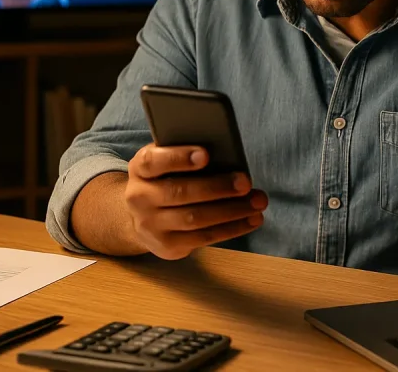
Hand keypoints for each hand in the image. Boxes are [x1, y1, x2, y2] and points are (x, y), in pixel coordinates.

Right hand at [124, 144, 266, 259]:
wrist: (143, 217)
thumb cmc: (166, 179)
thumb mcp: (165, 163)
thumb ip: (184, 155)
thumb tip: (225, 151)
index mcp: (140, 169)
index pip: (153, 161)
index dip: (178, 158)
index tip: (206, 154)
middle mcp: (139, 198)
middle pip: (180, 192)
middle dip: (217, 187)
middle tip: (245, 182)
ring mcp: (150, 225)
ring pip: (195, 218)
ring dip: (231, 210)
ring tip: (257, 201)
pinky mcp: (166, 246)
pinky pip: (203, 237)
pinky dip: (232, 228)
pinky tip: (252, 219)